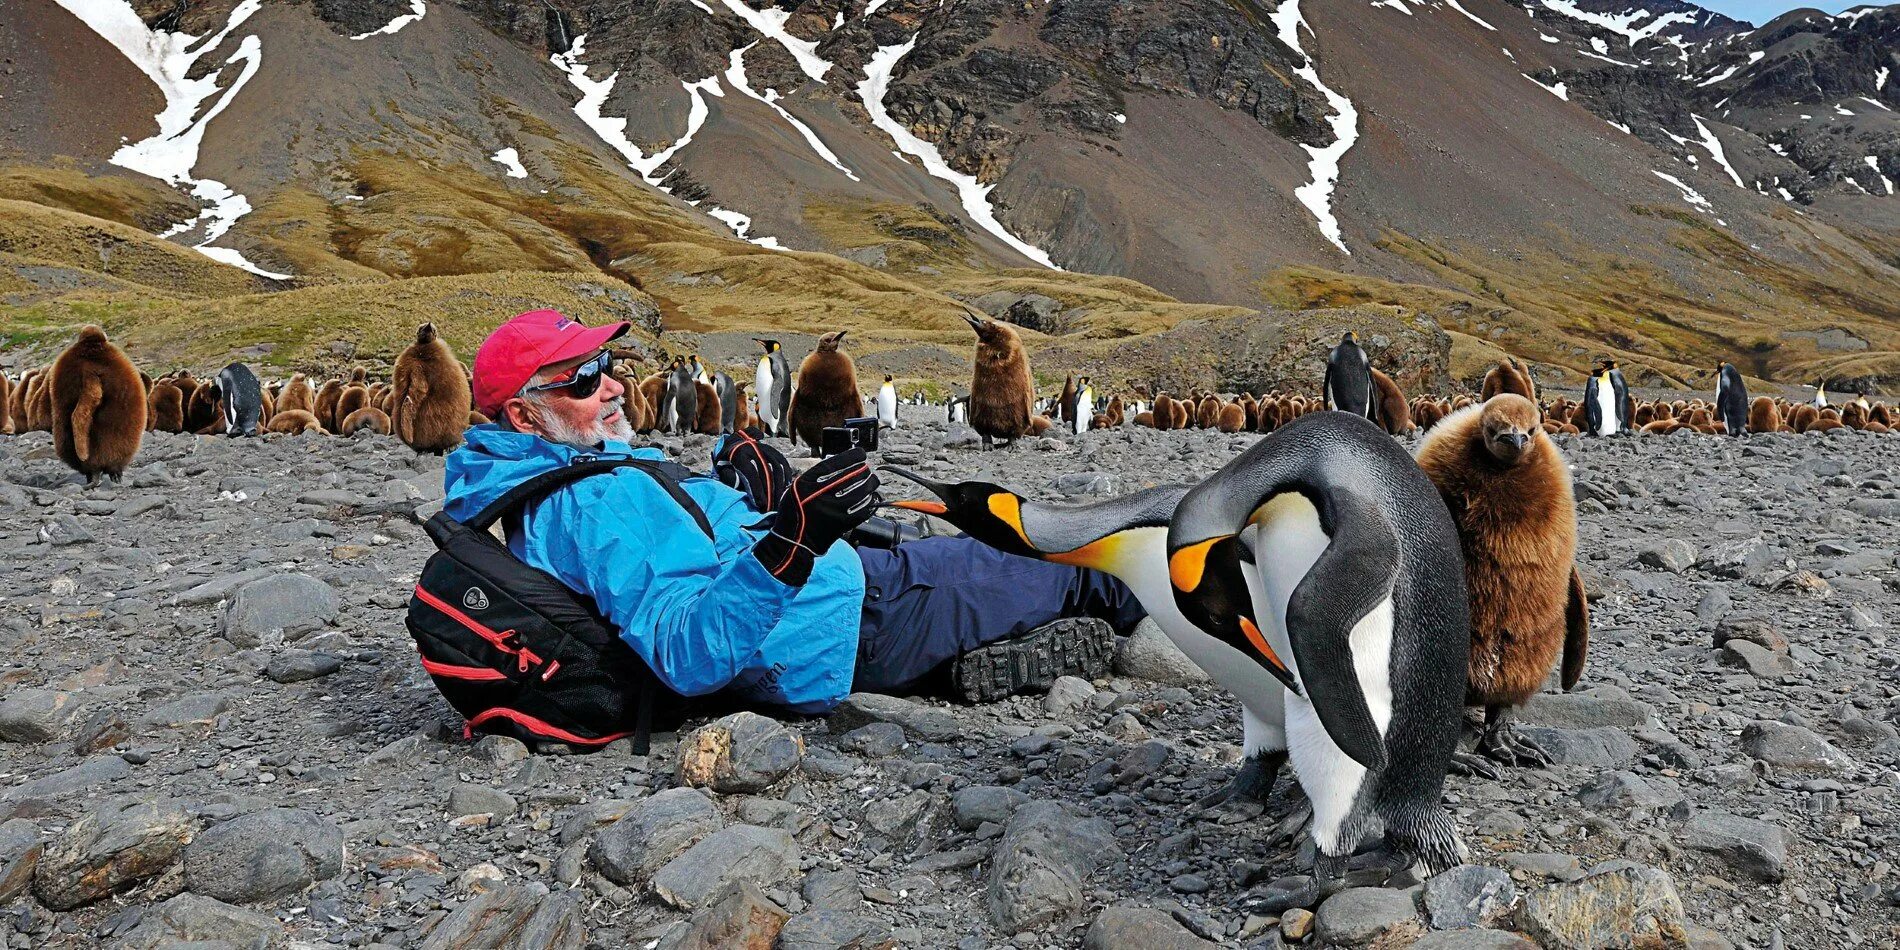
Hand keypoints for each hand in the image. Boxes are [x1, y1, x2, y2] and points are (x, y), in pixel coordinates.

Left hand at [714, 426, 790, 512]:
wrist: (733, 445)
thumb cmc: (727, 463)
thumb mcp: (722, 471)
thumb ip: (730, 480)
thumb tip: (741, 490)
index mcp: (739, 454)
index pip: (751, 473)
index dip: (756, 490)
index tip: (760, 504)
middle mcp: (754, 449)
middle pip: (767, 471)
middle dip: (770, 492)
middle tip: (771, 508)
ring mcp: (765, 448)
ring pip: (777, 468)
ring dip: (779, 487)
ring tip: (778, 502)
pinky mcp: (773, 450)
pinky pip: (783, 464)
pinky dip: (786, 477)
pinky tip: (784, 489)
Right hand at [752, 449, 877, 583]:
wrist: (794, 539)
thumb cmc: (795, 511)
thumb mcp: (798, 486)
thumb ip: (816, 475)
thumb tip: (841, 464)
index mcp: (809, 483)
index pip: (836, 463)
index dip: (852, 456)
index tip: (860, 454)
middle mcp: (823, 494)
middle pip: (853, 475)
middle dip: (864, 469)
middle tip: (865, 469)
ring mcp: (836, 509)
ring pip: (863, 490)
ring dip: (870, 483)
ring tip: (870, 481)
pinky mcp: (845, 522)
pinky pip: (865, 507)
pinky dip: (870, 500)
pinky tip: (869, 497)